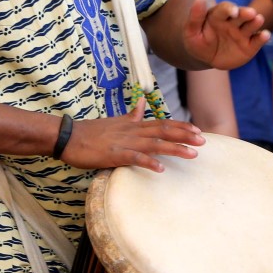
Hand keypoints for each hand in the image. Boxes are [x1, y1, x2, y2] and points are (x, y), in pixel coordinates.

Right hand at [60, 101, 204, 172]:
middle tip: (203, 141)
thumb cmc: (92, 131)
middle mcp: (133, 131)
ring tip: (192, 154)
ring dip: (175, 148)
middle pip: (164, 131)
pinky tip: (161, 168)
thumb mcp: (116, 120)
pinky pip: (134, 158)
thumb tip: (143, 103)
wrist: (68, 136)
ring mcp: (125, 142)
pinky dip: (148, 162)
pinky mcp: (114, 154)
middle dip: (185, 136)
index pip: (163, 123)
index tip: (198, 130)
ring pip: (155, 144)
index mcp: (134, 124)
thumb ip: (132, 115)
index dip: (181, 127)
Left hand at [182, 0, 268, 69]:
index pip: (225, 9)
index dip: (230, 9)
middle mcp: (233, 22)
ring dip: (256, 22)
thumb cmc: (197, 42)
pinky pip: (257, 40)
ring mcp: (243, 33)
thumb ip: (195, 15)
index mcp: (219, 16)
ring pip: (252, 25)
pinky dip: (263, 37)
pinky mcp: (250, 46)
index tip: (232, 12)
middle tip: (251, 13)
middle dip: (246, 13)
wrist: (205, 59)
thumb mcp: (191, 31)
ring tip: (258, 19)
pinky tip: (265, 35)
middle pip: (242, 15)